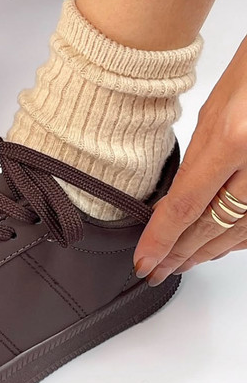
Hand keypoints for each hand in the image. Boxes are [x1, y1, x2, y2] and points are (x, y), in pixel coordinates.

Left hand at [134, 35, 246, 284]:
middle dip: (182, 254)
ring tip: (184, 262)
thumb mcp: (214, 111)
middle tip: (158, 271)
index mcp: (232, 140)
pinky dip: (240, 237)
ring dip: (210, 250)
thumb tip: (181, 196)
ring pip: (242, 231)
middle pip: (213, 226)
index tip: (144, 261)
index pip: (185, 206)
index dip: (161, 240)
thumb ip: (199, 159)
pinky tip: (222, 246)